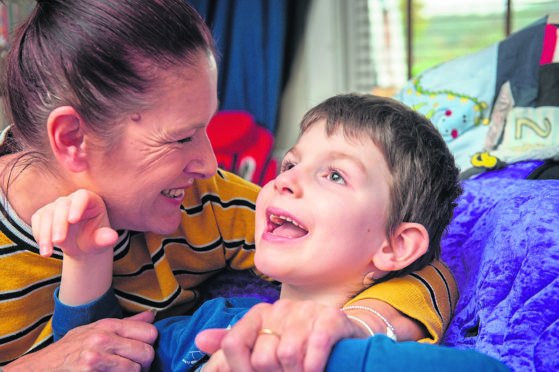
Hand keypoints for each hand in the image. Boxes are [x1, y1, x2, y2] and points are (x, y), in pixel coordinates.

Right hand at [4, 311, 157, 371]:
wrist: (40, 368)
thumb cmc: (71, 349)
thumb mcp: (96, 330)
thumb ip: (126, 325)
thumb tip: (152, 317)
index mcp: (108, 325)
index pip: (150, 333)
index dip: (150, 345)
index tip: (140, 353)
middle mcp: (103, 338)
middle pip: (146, 353)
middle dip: (144, 364)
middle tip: (134, 368)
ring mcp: (95, 358)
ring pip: (136, 369)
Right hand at [31, 189, 117, 257]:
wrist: (81, 246)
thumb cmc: (94, 240)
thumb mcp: (100, 241)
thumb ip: (105, 238)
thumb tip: (113, 237)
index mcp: (91, 201)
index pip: (83, 197)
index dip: (77, 206)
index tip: (73, 220)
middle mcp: (73, 200)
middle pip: (62, 205)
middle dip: (59, 224)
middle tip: (59, 241)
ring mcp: (57, 205)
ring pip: (47, 214)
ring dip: (45, 234)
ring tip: (47, 253)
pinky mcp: (44, 214)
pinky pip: (37, 220)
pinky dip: (39, 235)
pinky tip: (44, 248)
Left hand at [196, 299, 366, 371]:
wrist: (343, 337)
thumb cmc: (299, 345)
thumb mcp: (265, 347)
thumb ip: (234, 349)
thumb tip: (200, 341)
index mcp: (260, 314)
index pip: (232, 343)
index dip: (242, 370)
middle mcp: (281, 308)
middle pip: (261, 358)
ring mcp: (306, 312)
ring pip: (287, 355)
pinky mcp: (330, 318)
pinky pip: (315, 347)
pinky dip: (314, 366)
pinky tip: (317, 369)